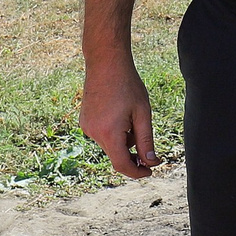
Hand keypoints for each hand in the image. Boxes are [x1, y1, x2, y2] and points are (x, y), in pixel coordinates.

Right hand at [80, 55, 156, 179]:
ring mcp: (86, 127)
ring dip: (124, 139)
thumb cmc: (128, 85)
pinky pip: (103, 135)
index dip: (137, 172)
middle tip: (145, 135)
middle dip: (133, 152)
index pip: (122, 165)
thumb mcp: (143, 114)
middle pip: (117, 155)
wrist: (106, 63)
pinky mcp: (84, 121)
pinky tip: (119, 113)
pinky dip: (114, 132)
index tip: (150, 171)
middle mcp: (94, 133)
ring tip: (131, 116)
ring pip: (110, 145)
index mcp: (109, 133)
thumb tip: (151, 162)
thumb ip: (146, 140)